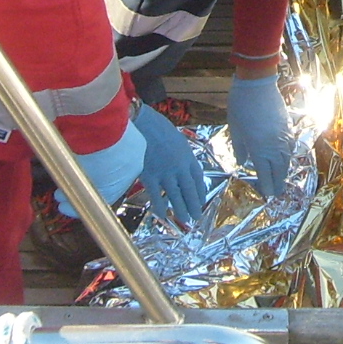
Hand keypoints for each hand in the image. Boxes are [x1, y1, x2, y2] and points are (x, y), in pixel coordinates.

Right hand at [131, 107, 208, 226]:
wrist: (140, 123)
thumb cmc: (157, 126)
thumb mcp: (176, 138)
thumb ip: (181, 153)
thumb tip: (183, 165)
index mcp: (188, 155)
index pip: (198, 177)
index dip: (201, 190)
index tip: (202, 200)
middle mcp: (179, 166)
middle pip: (189, 189)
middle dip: (194, 204)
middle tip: (197, 216)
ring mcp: (165, 173)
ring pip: (176, 196)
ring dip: (181, 209)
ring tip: (185, 220)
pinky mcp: (150, 176)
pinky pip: (157, 195)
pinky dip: (160, 206)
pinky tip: (163, 215)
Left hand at [225, 72, 295, 195]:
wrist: (257, 84)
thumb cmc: (240, 106)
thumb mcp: (234, 129)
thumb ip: (239, 148)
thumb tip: (243, 161)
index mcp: (259, 150)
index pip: (265, 175)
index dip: (267, 186)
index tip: (267, 195)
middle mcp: (274, 147)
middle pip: (279, 170)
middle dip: (278, 183)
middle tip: (276, 193)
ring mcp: (283, 137)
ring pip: (287, 160)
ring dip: (284, 171)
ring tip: (281, 179)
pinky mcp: (287, 127)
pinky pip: (290, 148)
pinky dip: (288, 157)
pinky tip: (285, 158)